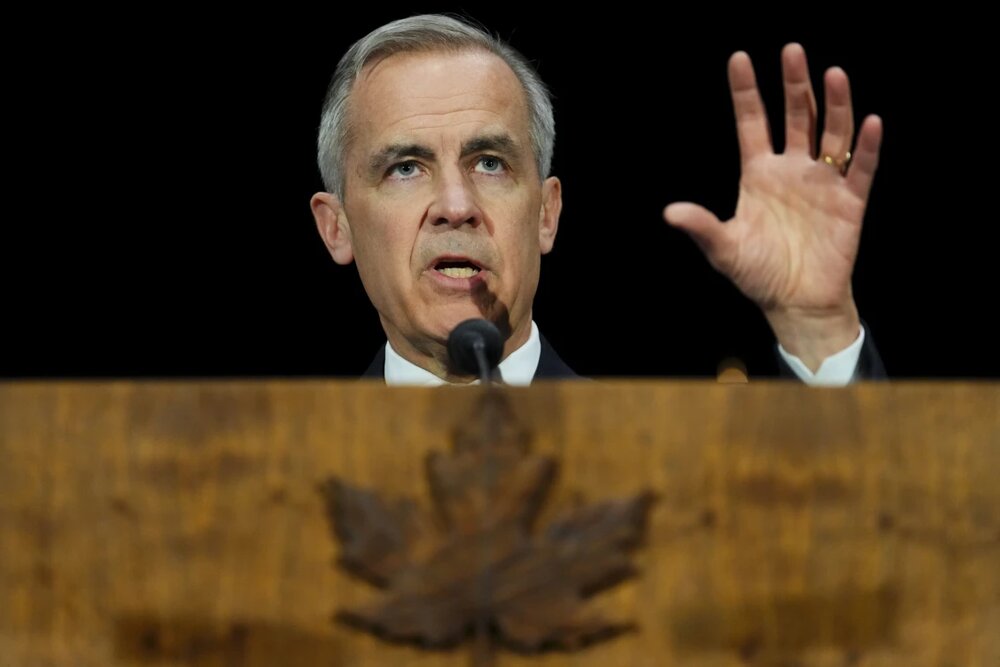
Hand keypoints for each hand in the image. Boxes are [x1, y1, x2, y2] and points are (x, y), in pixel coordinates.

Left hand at [664, 43, 881, 369]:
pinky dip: (866, 147)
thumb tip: (670, 212)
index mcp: (758, 174)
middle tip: (792, 50)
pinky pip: (861, 169)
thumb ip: (702, 226)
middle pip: (796, 117)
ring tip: (833, 74)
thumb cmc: (758, 274)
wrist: (796, 302)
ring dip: (835, 105)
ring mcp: (823, 183)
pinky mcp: (850, 202)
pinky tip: (869, 122)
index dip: (746, 93)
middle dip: (794, 85)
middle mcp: (792, 170)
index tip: (739, 58)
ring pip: (831, 134)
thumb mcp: (724, 249)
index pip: (752, 123)